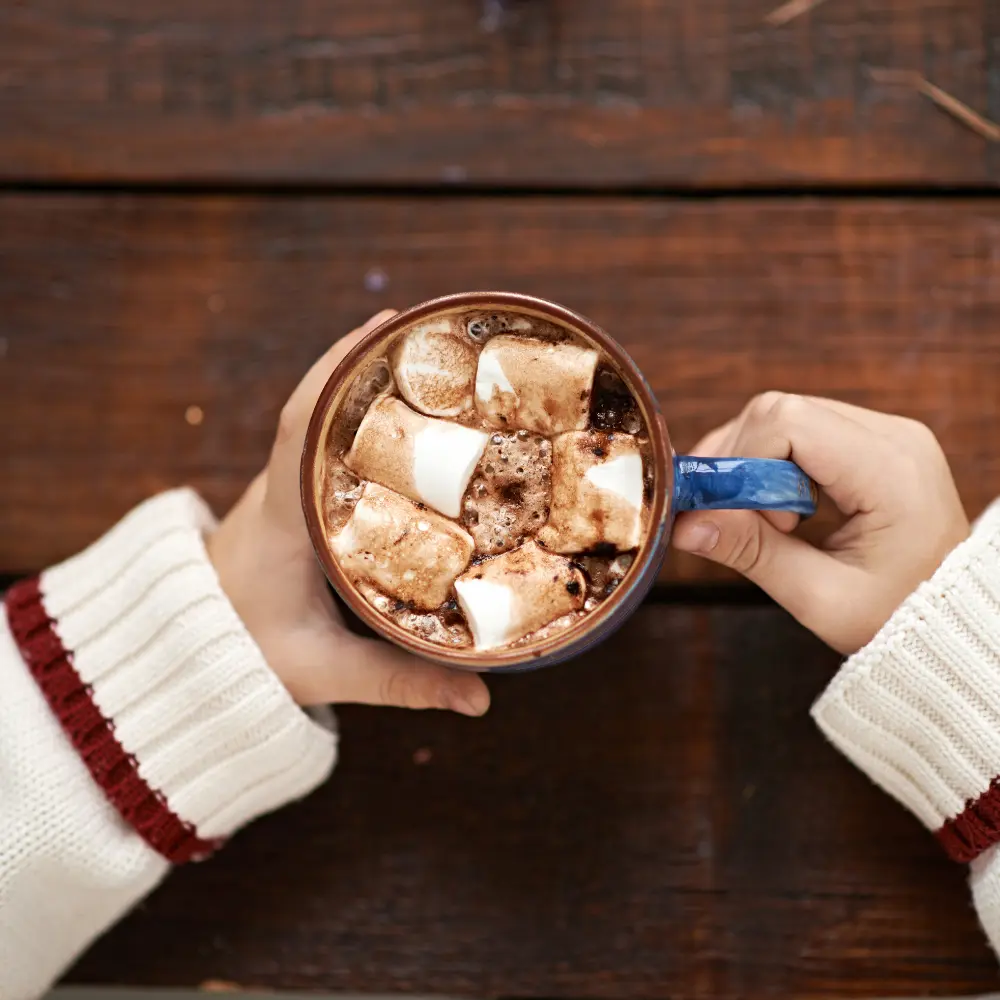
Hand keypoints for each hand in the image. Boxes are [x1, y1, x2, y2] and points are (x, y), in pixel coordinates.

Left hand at [207, 310, 490, 715]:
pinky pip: (318, 450)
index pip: (297, 427)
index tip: (379, 328)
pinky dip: (353, 424)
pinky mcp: (284, 505)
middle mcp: (273, 492)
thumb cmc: (241, 657)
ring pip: (315, 427)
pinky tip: (399, 422)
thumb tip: (482, 700)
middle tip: (429, 340)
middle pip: (314, 409)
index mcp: (279, 519)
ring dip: (361, 391)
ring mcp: (276, 494)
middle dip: (366, 366)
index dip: (335, 371)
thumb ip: (401, 682)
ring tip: (426, 368)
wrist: (179, 657)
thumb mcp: (323, 673)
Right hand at [671, 393, 969, 653]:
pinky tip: (785, 509)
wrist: (951, 621)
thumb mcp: (820, 597)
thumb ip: (752, 553)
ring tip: (773, 523)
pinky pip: (804, 428)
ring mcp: (887, 433)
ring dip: (756, 464)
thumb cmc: (896, 618)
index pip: (785, 421)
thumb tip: (684, 524)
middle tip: (747, 523)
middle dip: (742, 462)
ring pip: (785, 415)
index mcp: (889, 469)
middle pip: (780, 410)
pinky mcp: (874, 441)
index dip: (742, 462)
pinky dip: (776, 463)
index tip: (742, 518)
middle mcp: (892, 434)